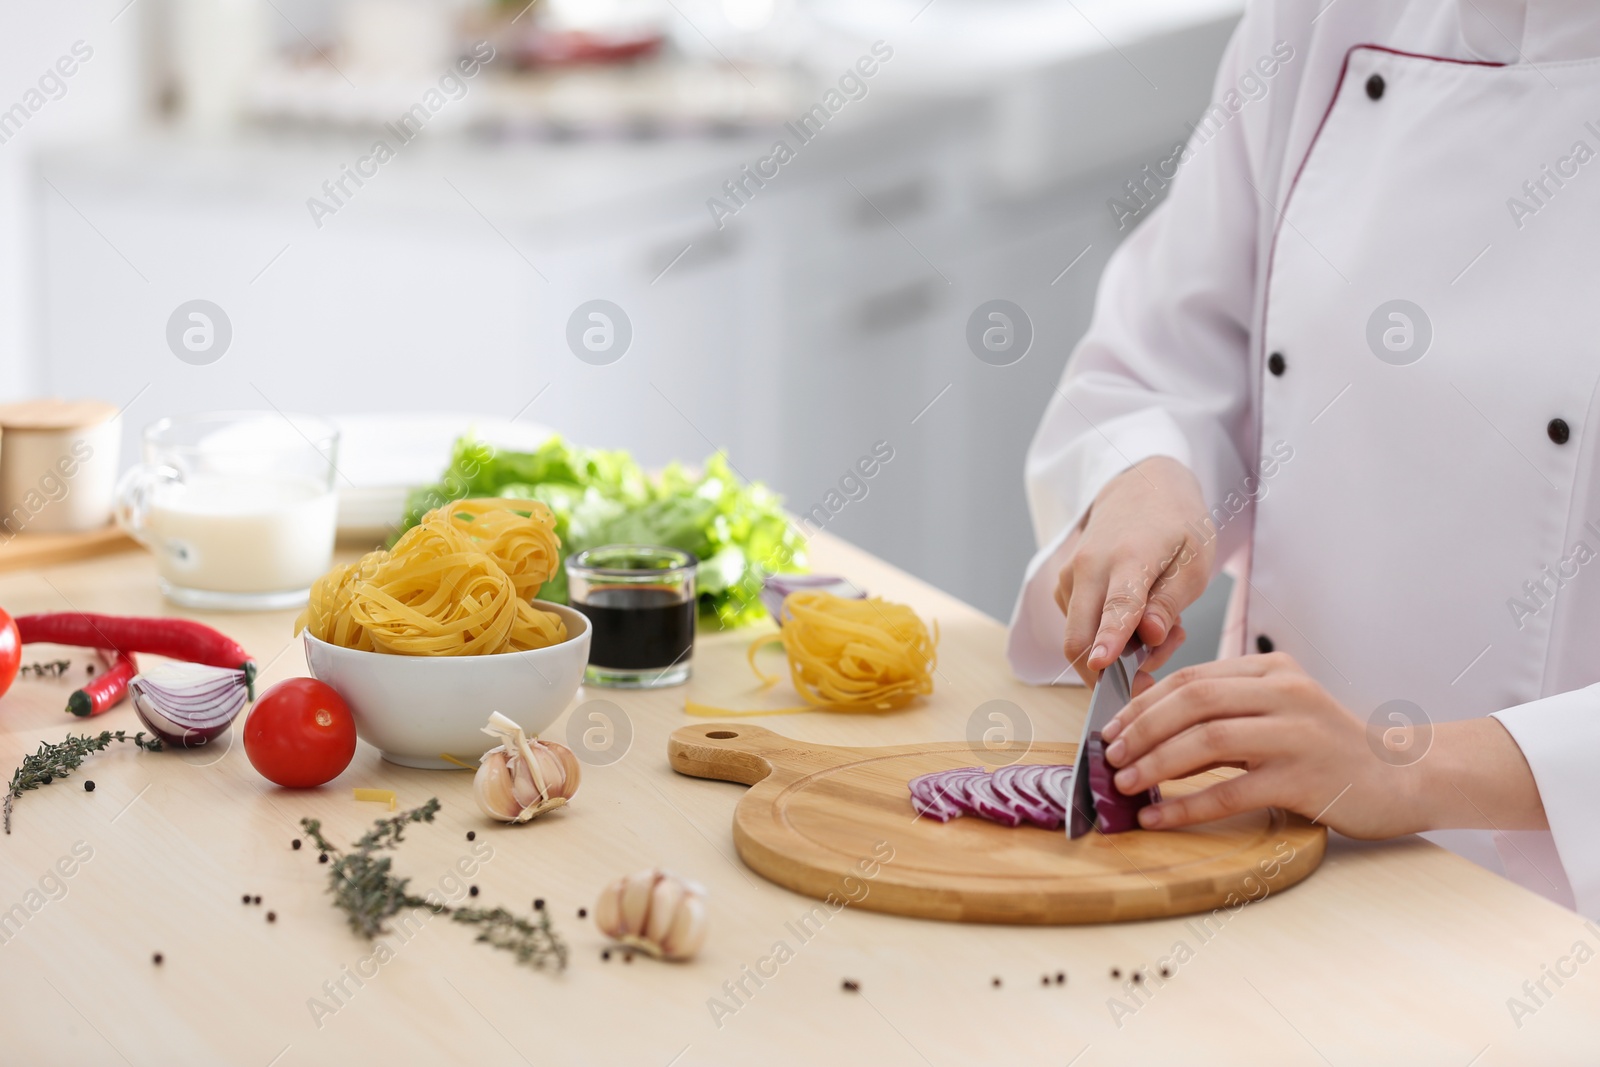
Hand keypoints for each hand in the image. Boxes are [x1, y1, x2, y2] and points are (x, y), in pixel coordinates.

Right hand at [1055, 456, 1213, 684]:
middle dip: (1109, 672)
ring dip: (1117, 652)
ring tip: (1160, 627)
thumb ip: (1169, 602)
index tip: (1102, 664)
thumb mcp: (1193, 561)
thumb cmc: (1174, 525)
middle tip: (1150, 673)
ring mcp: (1070, 577)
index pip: (1117, 605)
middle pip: (1078, 636)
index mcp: (1129, 557)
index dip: (1110, 639)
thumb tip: (1149, 636)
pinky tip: (1138, 619)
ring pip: (1081, 639)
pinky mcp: (1063, 587)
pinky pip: (1080, 628)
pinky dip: (1108, 637)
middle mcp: (1089, 566)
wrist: (1139, 488)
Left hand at [1099, 653, 1547, 838]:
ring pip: (1206, 740)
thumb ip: (1227, 711)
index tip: (1112, 729)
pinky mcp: (1304, 779)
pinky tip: (1158, 817)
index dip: (1143, 703)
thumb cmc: (1329, 749)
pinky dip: (1186, 805)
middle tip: (1111, 756)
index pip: (1191, 678)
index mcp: (1271, 670)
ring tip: (1125, 784)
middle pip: (1192, 701)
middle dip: (1141, 729)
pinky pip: (1231, 791)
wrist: (1405, 777)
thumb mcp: (1279, 712)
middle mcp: (1284, 694)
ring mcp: (1296, 735)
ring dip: (1156, 764)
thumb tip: (1150, 729)